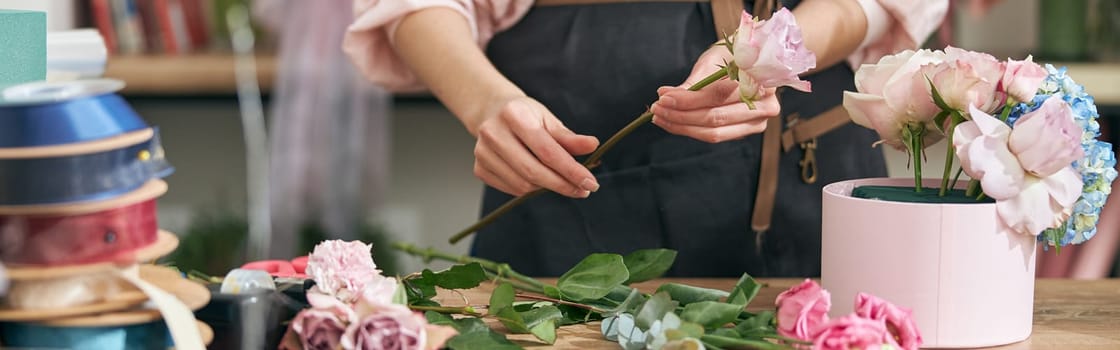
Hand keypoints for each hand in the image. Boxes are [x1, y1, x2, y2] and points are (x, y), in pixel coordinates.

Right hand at [472, 96, 600, 197]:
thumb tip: (593, 146)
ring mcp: (482, 153)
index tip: (590, 183)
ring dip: (547, 188)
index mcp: (514, 115)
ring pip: (522, 184)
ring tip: (563, 183)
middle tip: (582, 190)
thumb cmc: (525, 115)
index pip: (547, 151)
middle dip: (562, 185)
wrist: (492, 112)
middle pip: (533, 172)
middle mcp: (493, 133)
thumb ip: (569, 137)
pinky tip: (539, 181)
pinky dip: (530, 189)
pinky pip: (511, 189)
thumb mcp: (548, 120)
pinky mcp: (479, 168)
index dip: (571, 170)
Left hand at [651, 47, 780, 142]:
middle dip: (680, 115)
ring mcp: (757, 122)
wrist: (750, 62)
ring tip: (659, 117)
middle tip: (656, 108)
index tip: (662, 96)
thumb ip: (693, 83)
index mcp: (763, 81)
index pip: (720, 95)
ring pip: (714, 133)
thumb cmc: (731, 57)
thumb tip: (664, 96)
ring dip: (682, 126)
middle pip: (716, 117)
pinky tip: (671, 122)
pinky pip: (714, 135)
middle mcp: (766, 106)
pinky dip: (690, 130)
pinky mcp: (745, 132)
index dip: (689, 99)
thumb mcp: (712, 62)